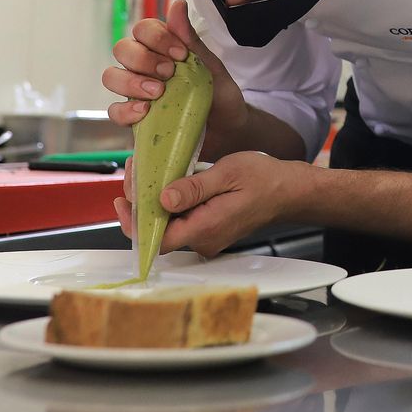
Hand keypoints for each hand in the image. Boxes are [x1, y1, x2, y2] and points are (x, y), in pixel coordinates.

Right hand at [103, 0, 247, 150]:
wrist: (228, 129)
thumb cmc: (219, 94)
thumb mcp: (210, 66)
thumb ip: (191, 40)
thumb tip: (178, 5)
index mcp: (161, 49)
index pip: (142, 30)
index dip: (156, 38)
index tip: (180, 54)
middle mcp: (143, 67)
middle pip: (122, 49)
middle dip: (143, 59)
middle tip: (169, 73)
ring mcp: (135, 91)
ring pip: (111, 77)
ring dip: (131, 82)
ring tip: (158, 93)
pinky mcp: (134, 118)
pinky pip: (115, 111)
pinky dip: (126, 110)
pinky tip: (145, 112)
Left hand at [114, 151, 298, 257]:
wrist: (289, 191)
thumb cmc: (265, 180)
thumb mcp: (227, 174)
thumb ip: (194, 188)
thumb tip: (163, 199)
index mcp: (206, 228)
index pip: (156, 240)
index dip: (133, 223)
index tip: (122, 200)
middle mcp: (204, 240)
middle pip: (158, 230)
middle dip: (141, 203)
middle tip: (136, 172)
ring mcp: (207, 237)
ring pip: (169, 224)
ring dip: (155, 201)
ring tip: (149, 172)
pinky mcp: (210, 230)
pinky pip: (182, 220)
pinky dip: (171, 203)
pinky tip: (169, 181)